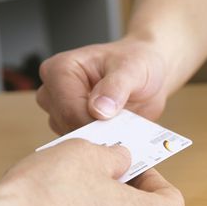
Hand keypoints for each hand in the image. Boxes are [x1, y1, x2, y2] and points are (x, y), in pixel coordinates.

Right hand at [36, 36, 167, 133]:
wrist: (151, 72)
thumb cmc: (138, 62)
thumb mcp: (132, 69)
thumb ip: (115, 87)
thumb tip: (99, 110)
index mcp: (61, 69)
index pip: (67, 107)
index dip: (92, 123)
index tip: (115, 128)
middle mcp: (55, 91)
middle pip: (65, 124)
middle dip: (94, 131)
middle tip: (121, 131)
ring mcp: (63, 110)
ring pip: (71, 136)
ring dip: (98, 137)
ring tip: (121, 129)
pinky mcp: (74, 125)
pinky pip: (82, 143)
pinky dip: (101, 141)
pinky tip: (118, 134)